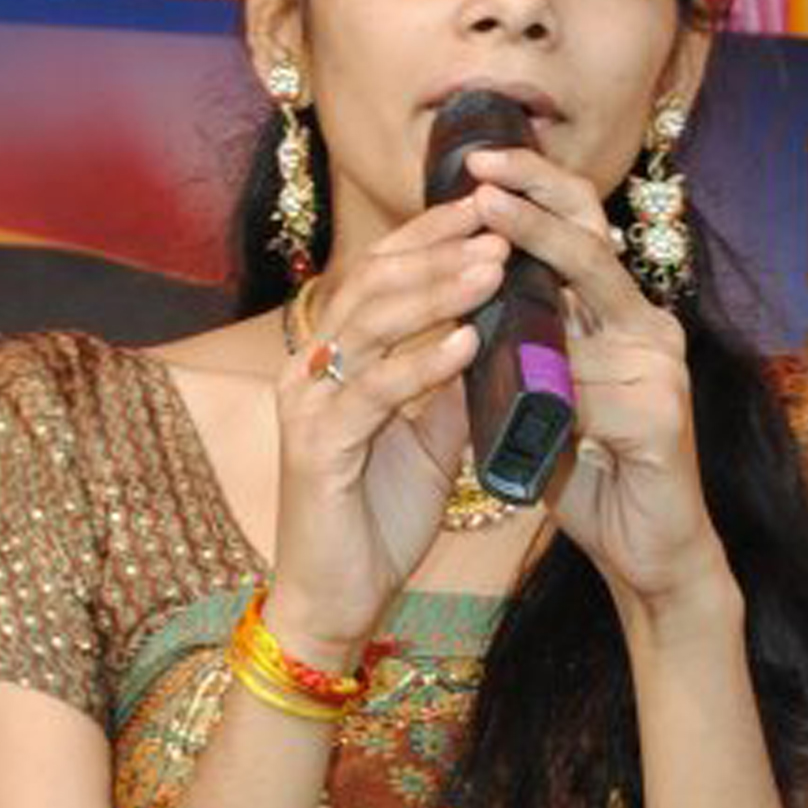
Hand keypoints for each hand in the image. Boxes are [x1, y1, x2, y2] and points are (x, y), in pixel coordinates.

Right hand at [264, 200, 511, 654]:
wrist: (338, 599)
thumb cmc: (379, 517)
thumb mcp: (431, 438)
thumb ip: (452, 384)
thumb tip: (499, 332)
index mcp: (336, 358)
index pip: (380, 272)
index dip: (430, 236)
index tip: (487, 207)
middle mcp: (312, 369)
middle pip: (372, 281)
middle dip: (438, 248)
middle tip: (498, 224)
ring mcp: (308, 406)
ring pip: (371, 324)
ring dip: (438, 292)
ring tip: (494, 267)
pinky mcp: (317, 449)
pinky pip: (373, 392)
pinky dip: (424, 363)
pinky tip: (469, 341)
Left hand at [459, 145, 733, 615]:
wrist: (648, 553)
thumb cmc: (591, 474)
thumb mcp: (540, 395)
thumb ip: (515, 345)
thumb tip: (450, 296)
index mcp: (620, 317)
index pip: (580, 230)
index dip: (535, 189)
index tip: (475, 163)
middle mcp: (649, 328)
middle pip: (593, 240)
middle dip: (534, 201)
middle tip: (479, 175)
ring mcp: (661, 369)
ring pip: (591, 304)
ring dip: (532, 278)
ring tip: (480, 251)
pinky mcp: (663, 417)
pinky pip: (595, 386)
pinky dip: (548, 379)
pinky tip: (511, 368)